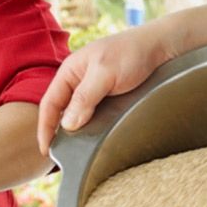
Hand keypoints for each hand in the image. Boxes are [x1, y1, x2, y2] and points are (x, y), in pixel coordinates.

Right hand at [36, 23, 176, 153]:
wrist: (161, 48)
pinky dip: (92, 130)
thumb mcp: (105, 73)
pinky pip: (94, 117)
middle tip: (60, 158)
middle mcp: (78, 82)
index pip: (50, 103)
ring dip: (77, 133)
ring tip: (76, 154)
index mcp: (70, 72)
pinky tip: (95, 141)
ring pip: (78, 117)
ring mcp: (94, 91)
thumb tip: (67, 125)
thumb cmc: (131, 53)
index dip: (45, 128)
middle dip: (58, 134)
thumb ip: (85, 97)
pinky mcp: (109, 99)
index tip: (46, 151)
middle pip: (61, 112)